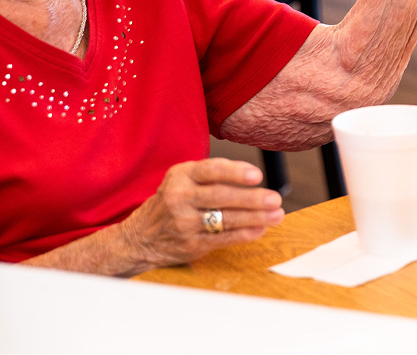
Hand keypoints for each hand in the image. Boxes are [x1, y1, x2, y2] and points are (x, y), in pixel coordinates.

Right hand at [118, 158, 283, 268]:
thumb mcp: (181, 180)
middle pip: (221, 197)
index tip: (257, 176)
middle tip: (275, 198)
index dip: (235, 172)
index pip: (211, 171)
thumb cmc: (171, 202)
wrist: (139, 238)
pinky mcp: (190, 245)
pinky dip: (244, 235)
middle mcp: (180, 198)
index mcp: (180, 176)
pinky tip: (260, 230)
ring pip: (225, 219)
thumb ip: (211, 176)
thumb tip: (252, 178)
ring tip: (277, 215)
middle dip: (252, 199)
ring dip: (255, 218)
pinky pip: (222, 239)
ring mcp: (184, 223)